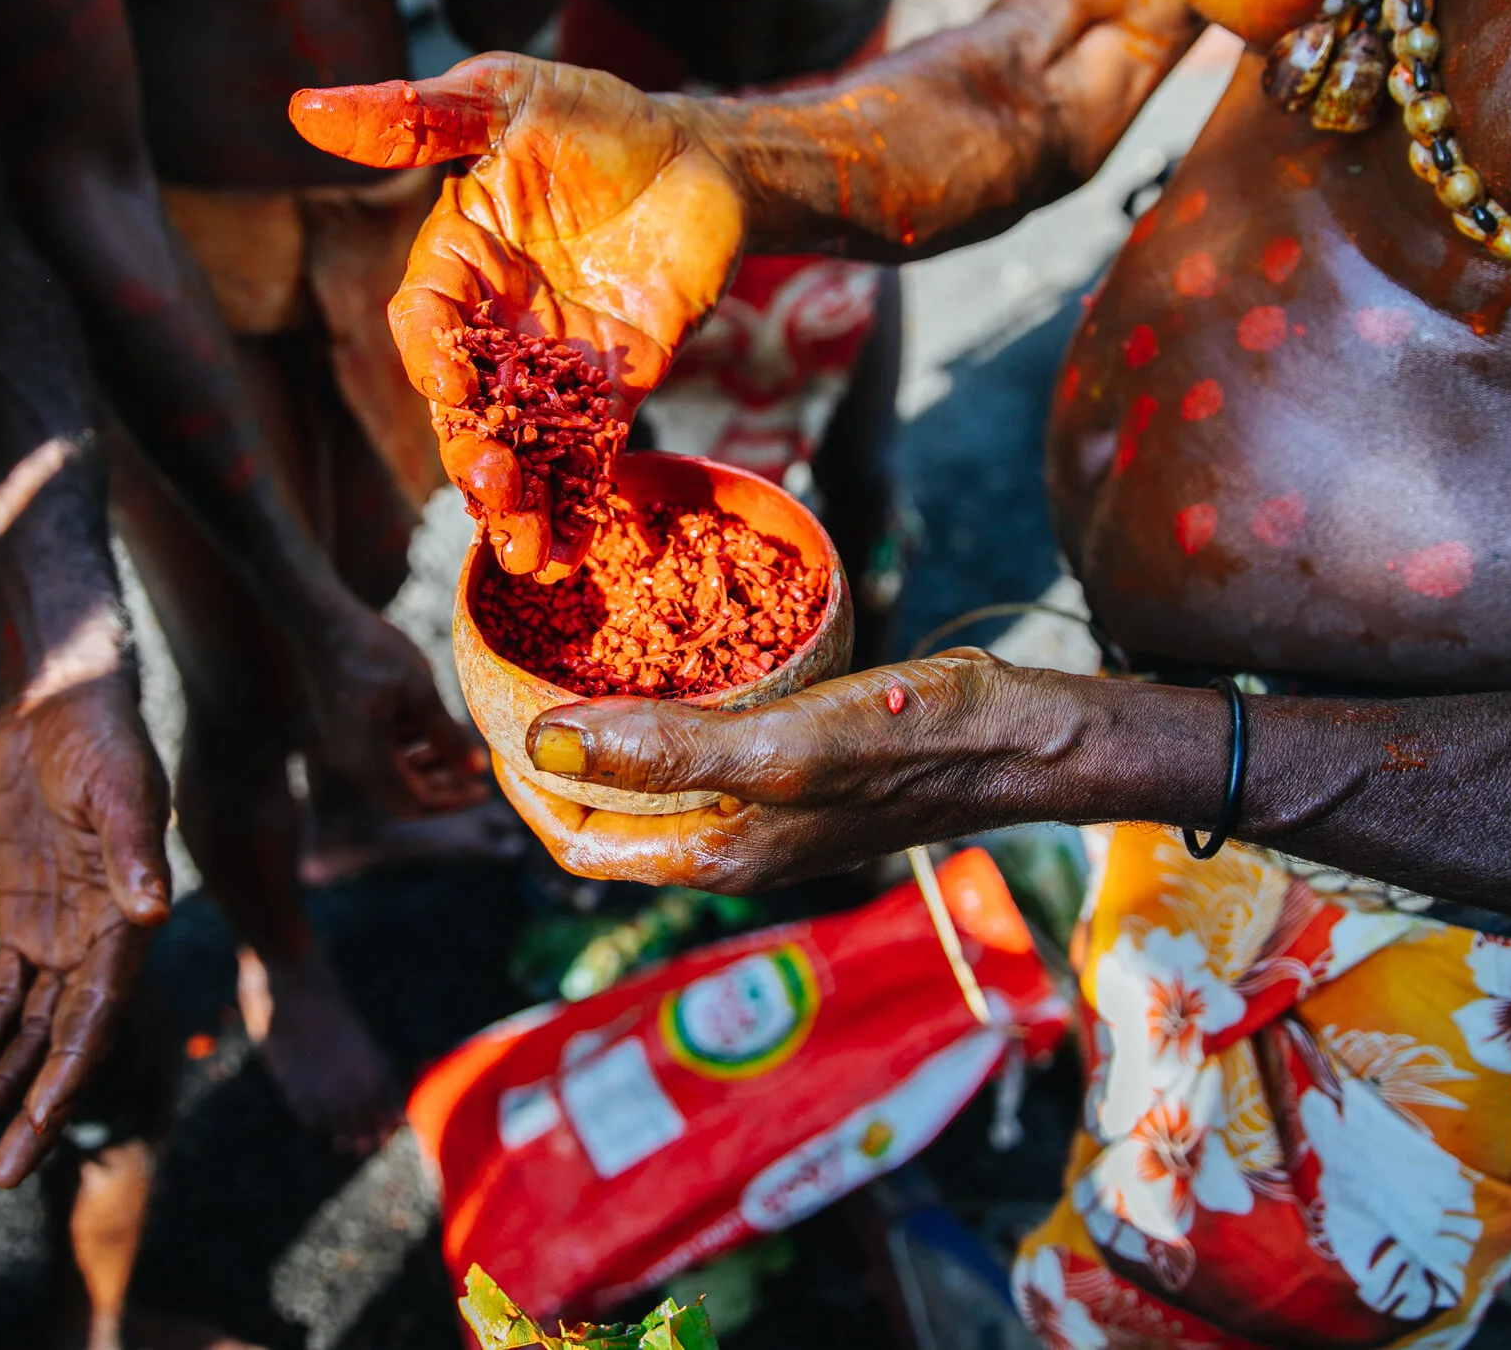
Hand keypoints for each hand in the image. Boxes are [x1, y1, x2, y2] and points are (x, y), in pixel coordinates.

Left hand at [0, 673, 172, 1185]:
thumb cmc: (100, 734)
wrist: (59, 700)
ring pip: (33, 1025)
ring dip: (1, 1078)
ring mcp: (62, 928)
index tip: (40, 1121)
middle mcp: (100, 936)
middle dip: (35, 1104)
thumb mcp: (117, 785)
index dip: (71, 1071)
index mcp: (129, 919)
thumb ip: (133, 848)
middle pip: (67, 1039)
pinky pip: (6, 989)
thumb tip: (152, 911)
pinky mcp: (26, 912)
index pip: (101, 1013)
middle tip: (1, 1171)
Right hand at [290, 56, 745, 575]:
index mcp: (455, 262)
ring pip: (518, 445)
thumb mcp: (507, 97)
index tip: (448, 380)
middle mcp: (492, 324)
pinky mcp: (610, 394)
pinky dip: (574, 507)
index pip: (424, 320)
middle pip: (464, 405)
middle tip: (489, 487)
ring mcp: (549, 366)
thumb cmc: (598, 116)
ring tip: (523, 551)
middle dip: (471, 452)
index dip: (429, 352)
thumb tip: (306, 108)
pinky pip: (585, 458)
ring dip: (515, 501)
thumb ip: (417, 117)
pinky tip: (566, 556)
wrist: (705, 157)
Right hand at [304, 606, 490, 816]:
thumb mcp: (420, 692)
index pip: (415, 803)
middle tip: (478, 772)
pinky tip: (433, 723)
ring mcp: (346, 745)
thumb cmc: (373, 653)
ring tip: (461, 744)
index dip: (453, 800)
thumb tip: (475, 770)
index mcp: (369, 761)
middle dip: (445, 783)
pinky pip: (382, 751)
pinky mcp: (345, 727)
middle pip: (405, 792)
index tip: (484, 790)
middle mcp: (352, 761)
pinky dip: (411, 745)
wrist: (322, 620)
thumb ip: (447, 735)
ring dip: (429, 763)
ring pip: (394, 771)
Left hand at [505, 651, 1065, 890]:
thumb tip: (541, 747)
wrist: (1016, 737)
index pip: (579, 844)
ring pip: (655, 777)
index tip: (494, 711)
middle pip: (609, 813)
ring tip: (575, 651)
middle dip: (557, 754)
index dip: (526, 789)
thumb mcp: (778, 747)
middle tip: (522, 668)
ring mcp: (762, 807)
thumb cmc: (907, 745)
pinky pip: (704, 745)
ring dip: (610, 727)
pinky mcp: (793, 766)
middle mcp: (730, 842)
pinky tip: (668, 651)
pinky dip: (670, 706)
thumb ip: (662, 753)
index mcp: (715, 858)